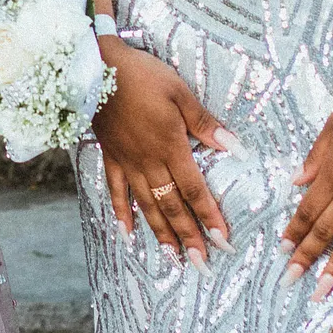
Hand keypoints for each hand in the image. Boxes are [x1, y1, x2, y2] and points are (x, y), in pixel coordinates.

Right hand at [93, 39, 236, 264]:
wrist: (97, 68)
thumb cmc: (143, 75)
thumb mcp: (180, 93)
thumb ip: (205, 124)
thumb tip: (235, 148)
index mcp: (170, 147)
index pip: (194, 190)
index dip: (209, 217)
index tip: (223, 241)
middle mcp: (149, 162)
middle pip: (172, 206)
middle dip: (189, 237)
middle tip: (202, 264)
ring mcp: (128, 162)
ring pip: (147, 206)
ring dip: (161, 234)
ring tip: (174, 258)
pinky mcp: (111, 157)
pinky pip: (117, 192)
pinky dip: (122, 214)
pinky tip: (128, 234)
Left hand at [280, 65, 332, 299]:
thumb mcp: (332, 126)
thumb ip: (315, 158)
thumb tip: (295, 183)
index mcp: (332, 171)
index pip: (307, 210)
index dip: (294, 233)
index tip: (282, 253)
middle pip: (326, 230)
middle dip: (307, 258)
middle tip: (292, 282)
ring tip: (324, 290)